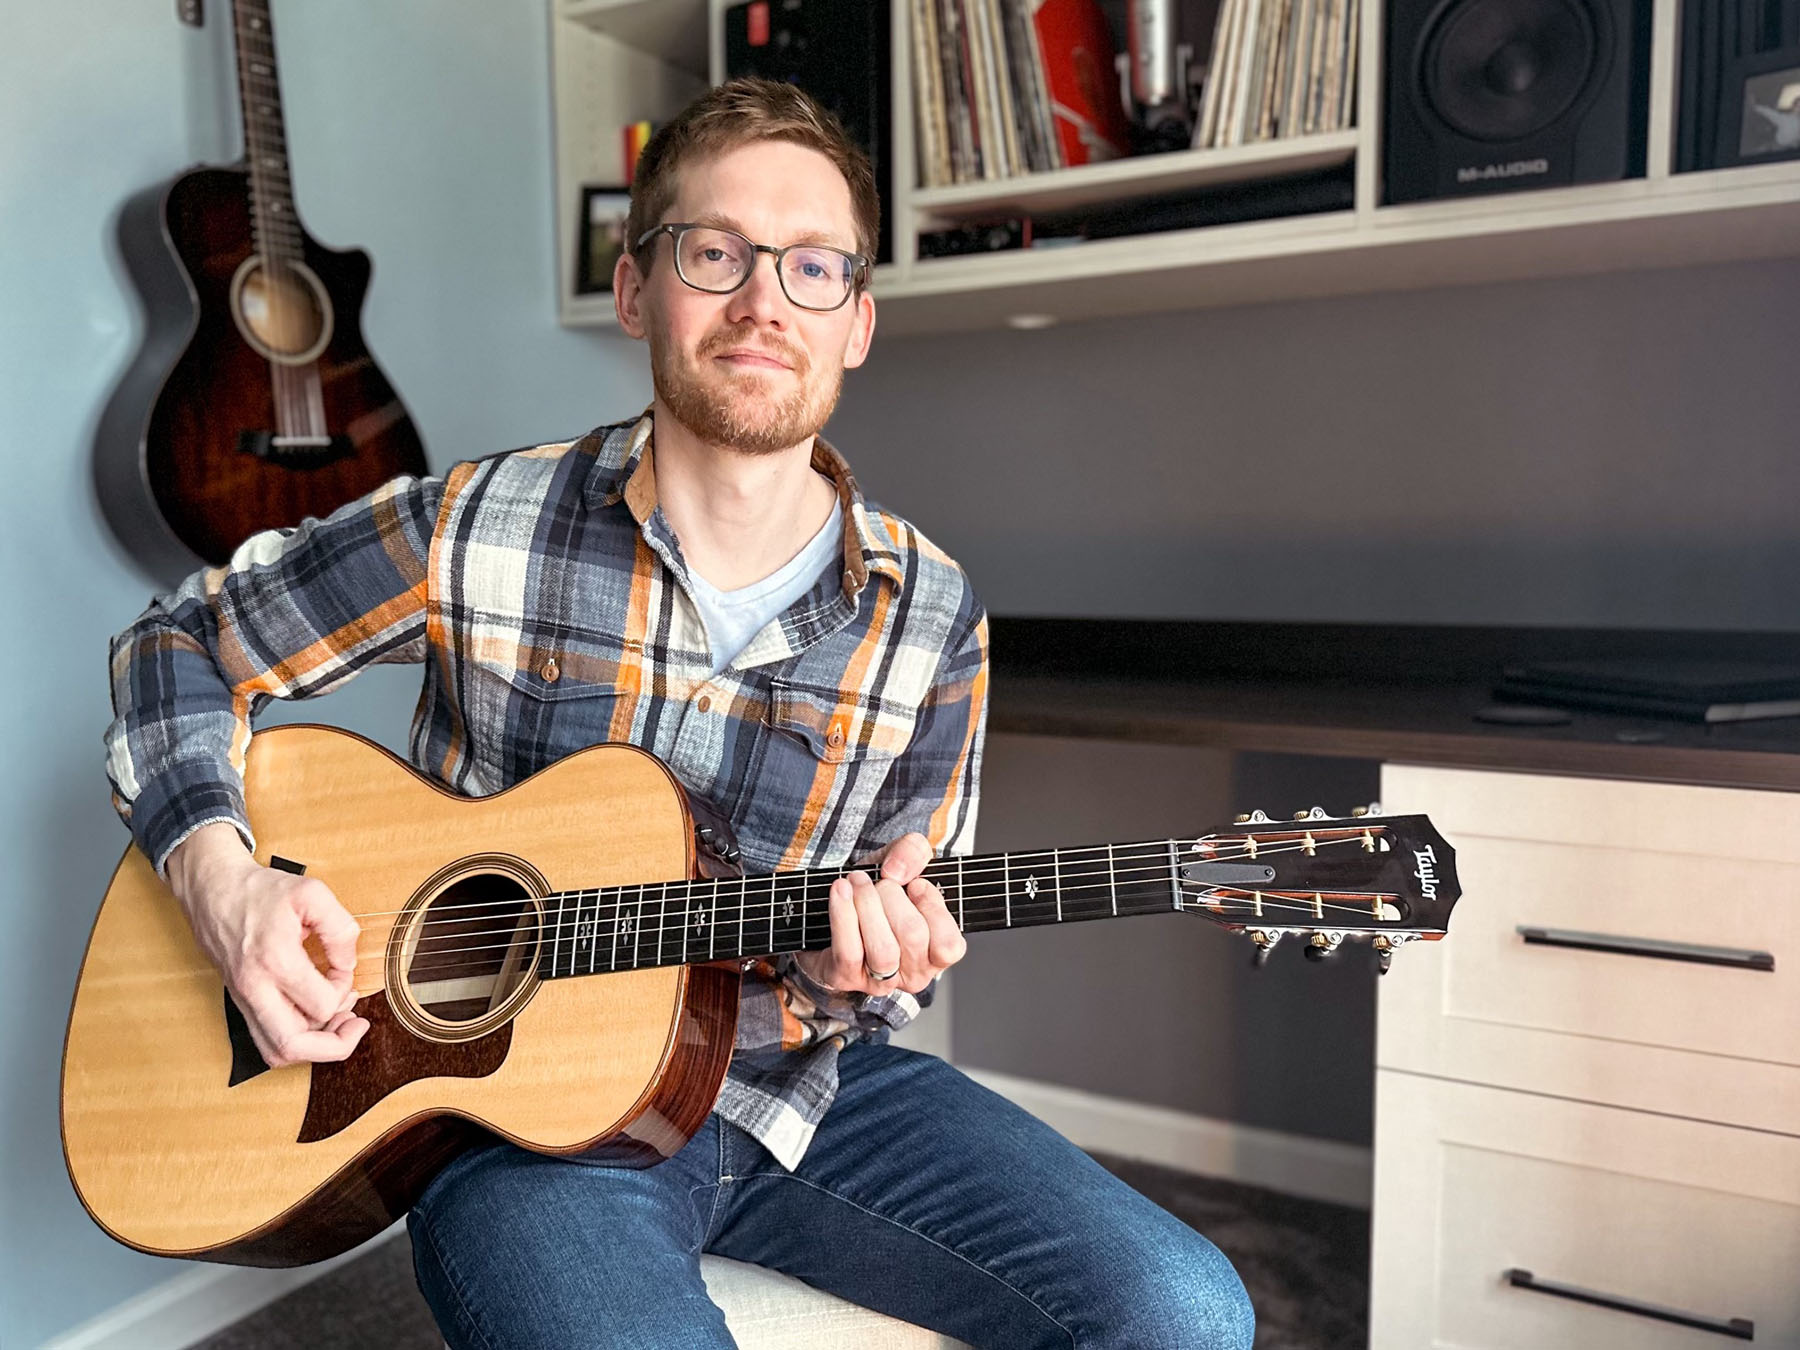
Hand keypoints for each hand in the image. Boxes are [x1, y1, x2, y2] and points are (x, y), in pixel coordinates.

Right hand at [166, 822, 368, 1066]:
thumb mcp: (312, 893)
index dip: (344, 991)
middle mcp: (254, 988)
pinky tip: (313, 1016)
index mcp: (275, 960)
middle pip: (292, 1046)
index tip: (344, 970)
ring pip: (276, 1052)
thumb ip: (340, 928)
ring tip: (337, 1021)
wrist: (212, 890)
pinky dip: (295, 1039)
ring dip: (313, 1047)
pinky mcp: (240, 1003)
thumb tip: (347, 965)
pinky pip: (266, 1040)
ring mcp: (243, 1000)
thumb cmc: (261, 890)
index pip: (321, 1004)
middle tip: (355, 1024)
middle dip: (333, 1045)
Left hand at [793, 832, 966, 996]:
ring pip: (883, 951)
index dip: (933, 907)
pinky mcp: (845, 977)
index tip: (915, 884)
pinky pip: (849, 952)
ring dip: (868, 905)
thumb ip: (913, 852)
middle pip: (913, 938)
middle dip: (893, 897)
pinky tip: (841, 889)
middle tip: (881, 881)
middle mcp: (913, 974)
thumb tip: (897, 872)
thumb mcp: (903, 861)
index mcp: (936, 953)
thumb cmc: (879, 891)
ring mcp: (879, 981)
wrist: (836, 904)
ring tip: (858, 881)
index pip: (949, 946)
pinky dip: (843, 914)